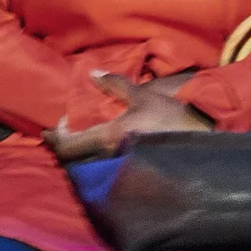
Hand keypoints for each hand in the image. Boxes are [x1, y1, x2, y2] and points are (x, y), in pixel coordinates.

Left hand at [43, 71, 212, 161]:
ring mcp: (122, 171)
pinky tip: (100, 153)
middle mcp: (111, 158)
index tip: (49, 131)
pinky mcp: (133, 177)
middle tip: (61, 137)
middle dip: (65, 150)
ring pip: (89, 169)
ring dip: (80, 157)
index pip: (69, 145)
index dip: (55, 139)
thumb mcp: (142, 96)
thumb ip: (116, 85)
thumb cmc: (170, 116)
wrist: (201, 140)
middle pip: (74, 162)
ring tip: (78, 144)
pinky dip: (95, 164)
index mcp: (109, 137)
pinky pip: (105, 173)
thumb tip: (92, 73)